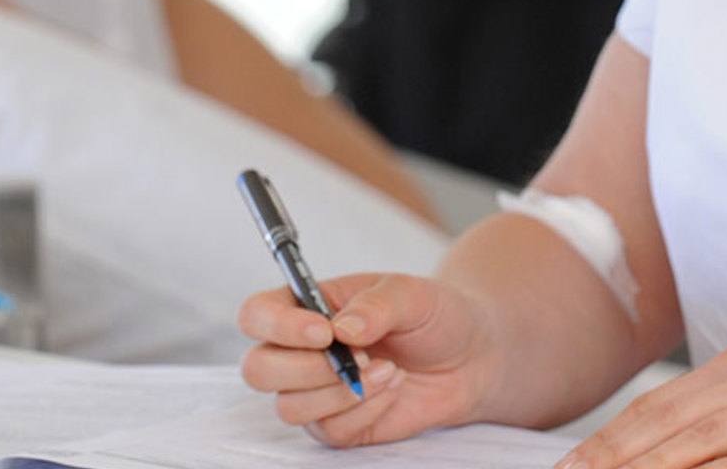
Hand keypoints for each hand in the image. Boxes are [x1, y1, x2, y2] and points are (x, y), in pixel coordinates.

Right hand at [235, 272, 502, 446]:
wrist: (470, 357)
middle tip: (360, 358)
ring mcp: (314, 391)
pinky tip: (392, 390)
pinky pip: (330, 431)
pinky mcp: (337, 424)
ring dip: (343, 393)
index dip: (278, 327)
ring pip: (289, 407)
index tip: (324, 332)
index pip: (256, 315)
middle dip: (308, 369)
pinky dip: (365, 412)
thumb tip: (342, 329)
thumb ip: (376, 305)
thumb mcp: (411, 294)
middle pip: (258, 369)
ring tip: (388, 371)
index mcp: (304, 306)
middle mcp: (299, 350)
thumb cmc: (433, 315)